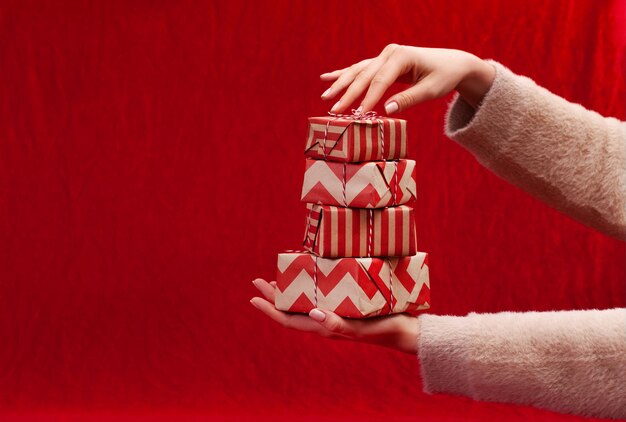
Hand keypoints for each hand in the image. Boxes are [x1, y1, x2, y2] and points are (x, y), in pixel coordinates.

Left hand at [250, 278, 419, 354]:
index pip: (288, 320)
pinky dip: (309, 288)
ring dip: (289, 292)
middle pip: (292, 310)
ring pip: (304, 303)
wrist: (404, 332)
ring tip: (278, 280)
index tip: (253, 298)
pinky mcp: (346, 306)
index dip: (270, 310)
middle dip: (274, 297)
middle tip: (259, 281)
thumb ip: (337, 324)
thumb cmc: (382, 329)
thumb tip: (312, 314)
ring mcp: (335, 313)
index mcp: (323, 327)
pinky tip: (312, 278)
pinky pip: (320, 296)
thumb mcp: (359, 327)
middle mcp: (325, 321)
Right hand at [320, 44, 495, 113]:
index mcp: (401, 56)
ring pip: (358, 71)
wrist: (452, 63)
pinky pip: (360, 69)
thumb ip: (409, 99)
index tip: (357, 114)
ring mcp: (384, 56)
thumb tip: (387, 110)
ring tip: (326, 96)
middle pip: (364, 76)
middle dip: (348, 93)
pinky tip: (327, 77)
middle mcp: (389, 53)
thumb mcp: (431, 90)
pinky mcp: (382, 62)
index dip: (367, 99)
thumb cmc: (443, 76)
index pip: (380, 81)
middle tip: (334, 110)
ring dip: (341, 84)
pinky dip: (344, 74)